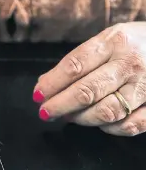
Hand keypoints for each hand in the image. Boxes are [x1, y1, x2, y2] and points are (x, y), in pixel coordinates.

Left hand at [33, 22, 145, 136]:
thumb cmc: (132, 44)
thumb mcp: (107, 40)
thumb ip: (78, 61)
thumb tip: (44, 83)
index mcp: (113, 42)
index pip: (74, 66)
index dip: (51, 83)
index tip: (37, 95)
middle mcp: (129, 63)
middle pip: (87, 91)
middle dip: (60, 105)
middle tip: (45, 112)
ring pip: (106, 111)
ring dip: (81, 118)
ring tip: (67, 116)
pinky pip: (131, 125)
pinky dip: (110, 129)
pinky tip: (98, 123)